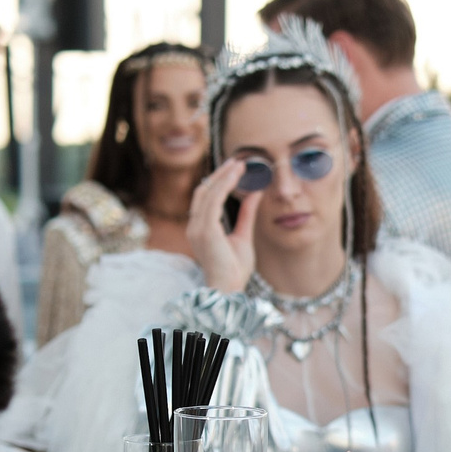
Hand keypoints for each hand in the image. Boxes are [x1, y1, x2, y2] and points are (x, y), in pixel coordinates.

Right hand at [186, 157, 258, 292]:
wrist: (230, 290)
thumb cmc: (234, 269)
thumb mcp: (243, 236)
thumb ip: (246, 214)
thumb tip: (255, 193)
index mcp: (200, 229)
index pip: (205, 198)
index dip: (217, 181)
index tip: (234, 169)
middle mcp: (194, 227)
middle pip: (203, 191)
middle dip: (220, 174)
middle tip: (236, 161)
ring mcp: (197, 228)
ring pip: (207, 193)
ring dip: (223, 176)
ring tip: (239, 165)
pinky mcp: (205, 231)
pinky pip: (213, 201)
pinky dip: (224, 186)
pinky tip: (236, 177)